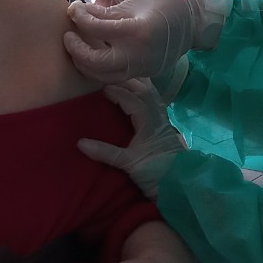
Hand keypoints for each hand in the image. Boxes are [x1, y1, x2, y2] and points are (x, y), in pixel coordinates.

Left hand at [65, 0, 230, 83]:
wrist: (193, 22)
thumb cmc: (164, 5)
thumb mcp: (133, 3)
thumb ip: (104, 12)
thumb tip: (77, 12)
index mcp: (137, 32)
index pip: (97, 29)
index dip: (79, 18)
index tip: (72, 9)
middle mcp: (138, 56)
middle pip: (95, 63)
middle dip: (75, 50)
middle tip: (67, 36)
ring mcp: (141, 69)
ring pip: (102, 76)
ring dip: (84, 63)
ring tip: (76, 47)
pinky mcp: (142, 75)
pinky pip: (114, 77)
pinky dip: (98, 68)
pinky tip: (93, 55)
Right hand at [78, 80, 184, 198]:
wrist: (182, 185)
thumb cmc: (156, 173)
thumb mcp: (129, 164)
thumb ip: (105, 152)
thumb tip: (80, 142)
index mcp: (149, 122)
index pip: (132, 100)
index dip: (117, 92)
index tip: (101, 87)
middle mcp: (158, 117)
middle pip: (145, 91)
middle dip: (128, 82)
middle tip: (110, 77)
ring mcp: (163, 121)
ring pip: (153, 95)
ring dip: (139, 84)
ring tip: (125, 79)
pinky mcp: (166, 127)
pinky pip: (156, 102)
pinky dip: (146, 93)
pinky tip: (141, 94)